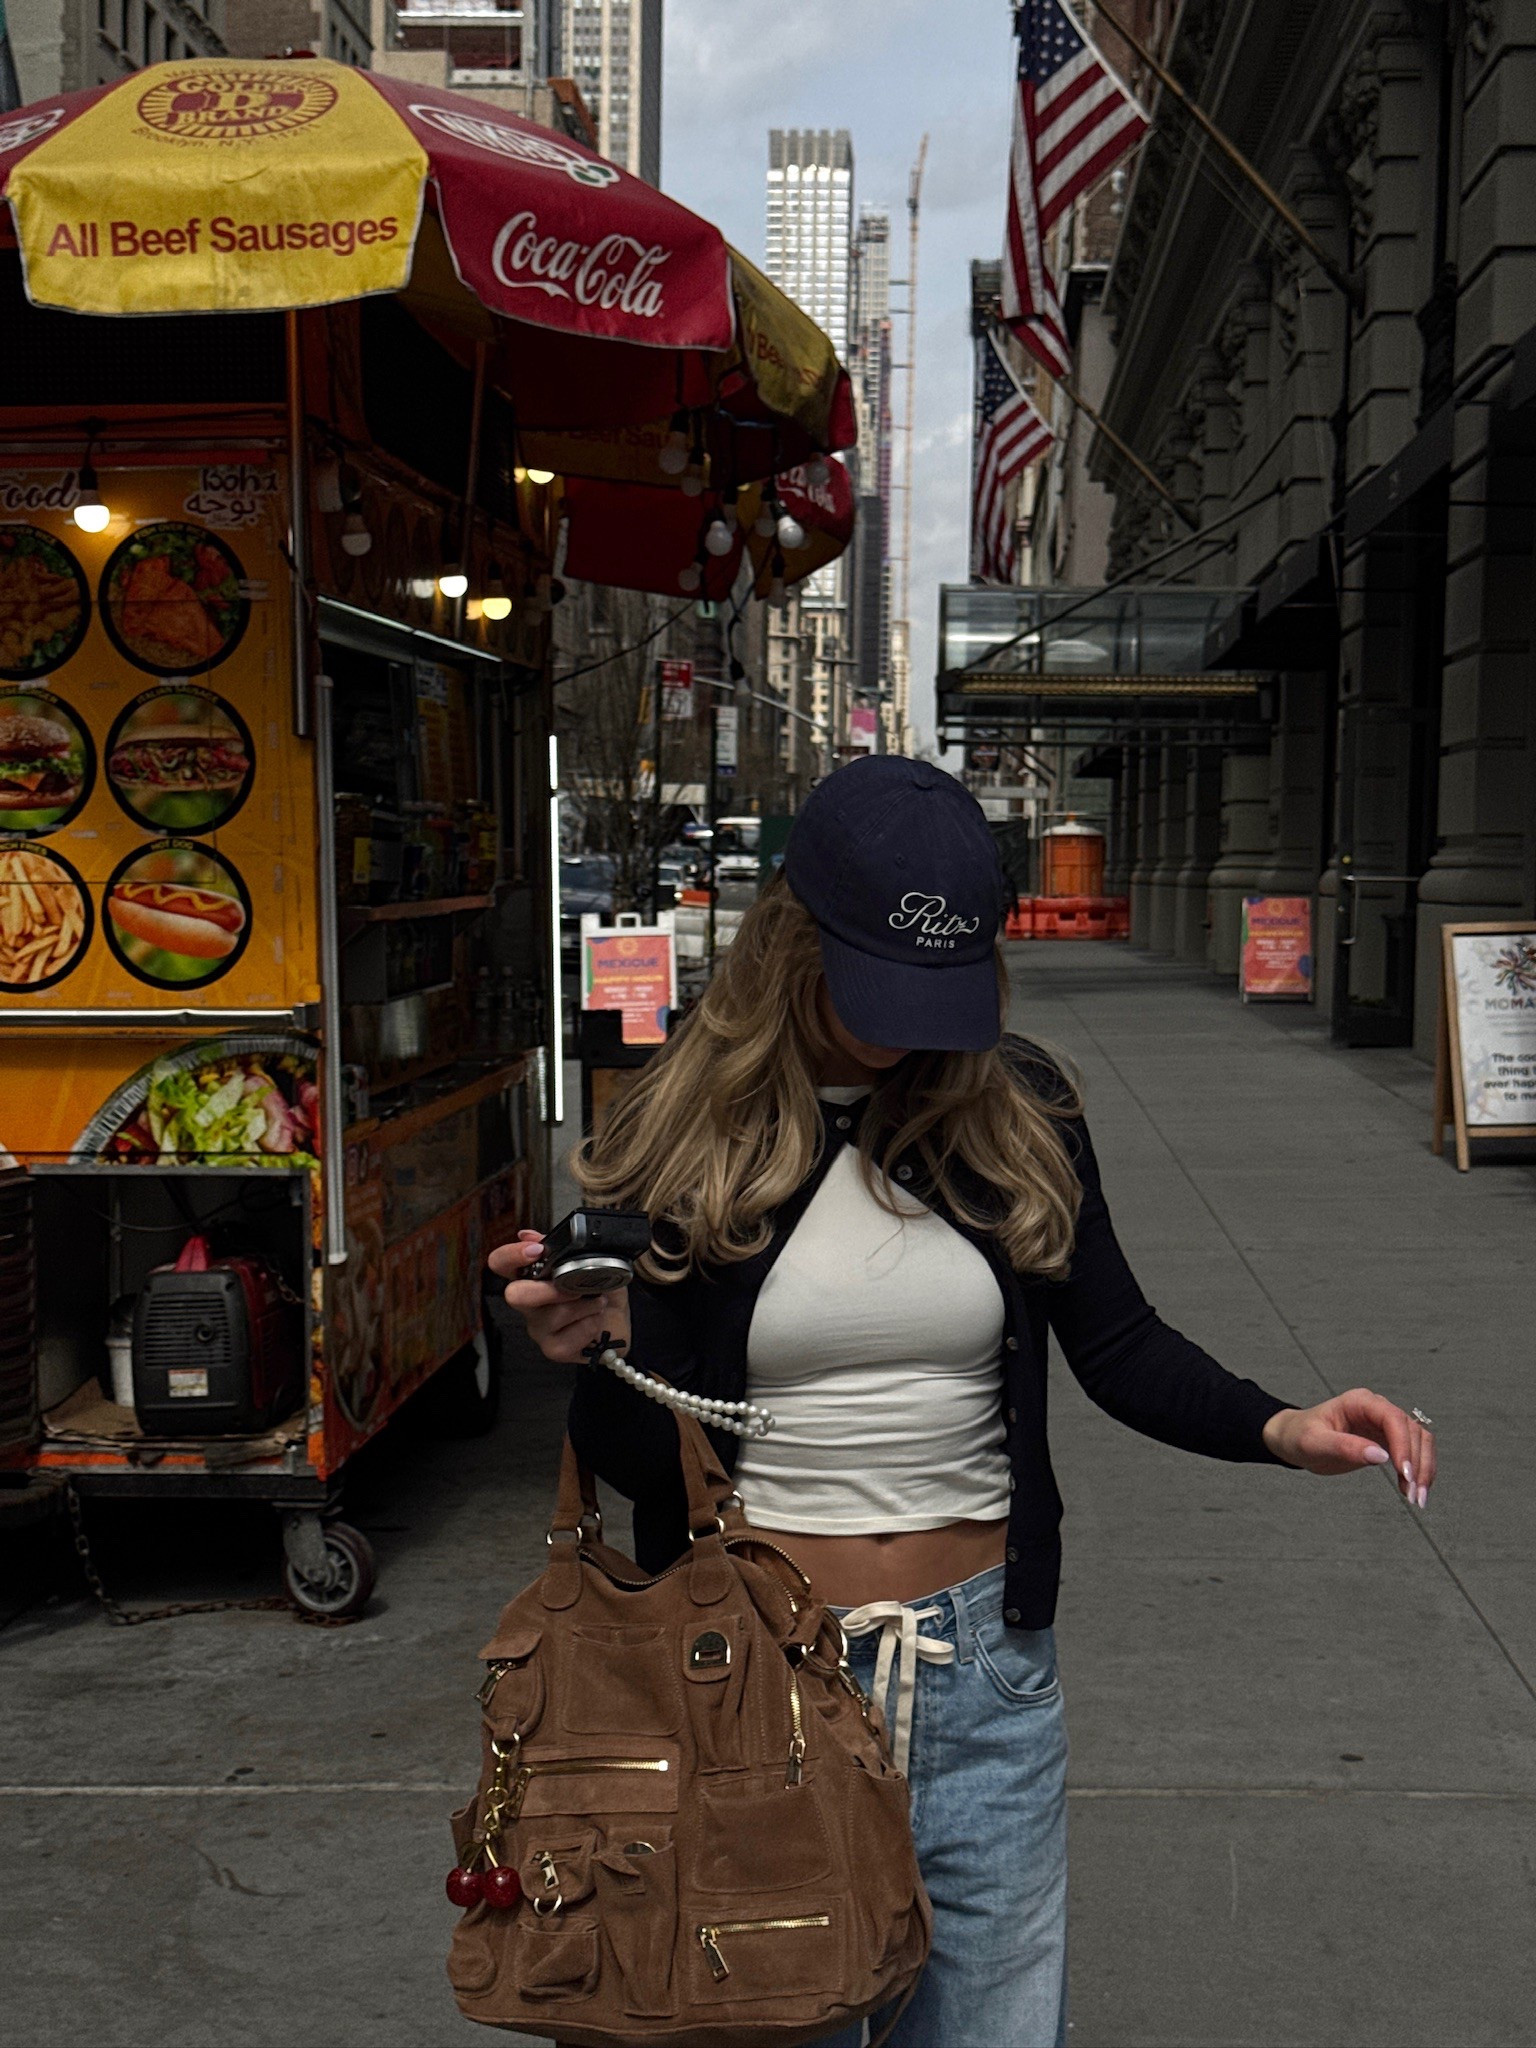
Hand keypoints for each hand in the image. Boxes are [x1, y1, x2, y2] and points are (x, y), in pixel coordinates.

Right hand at [487, 1229, 631, 1364]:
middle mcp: (529, 1302)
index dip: (511, 1255)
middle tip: (576, 1287)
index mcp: (532, 1275)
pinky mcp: (553, 1349)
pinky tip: (596, 1321)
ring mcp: (539, 1327)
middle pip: (514, 1295)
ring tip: (599, 1302)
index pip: (501, 1263)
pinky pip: (568, 1337)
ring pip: (552, 1315)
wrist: (621, 1320)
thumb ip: (561, 1246)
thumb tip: (529, 1234)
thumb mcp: (590, 1259)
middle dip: (547, 1289)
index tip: (536, 1250)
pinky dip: (590, 1325)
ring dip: (585, 1305)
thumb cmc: (601, 1289)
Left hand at [1262, 1387, 1436, 1506]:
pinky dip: (1418, 1470)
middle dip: (1418, 1463)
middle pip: (1413, 1431)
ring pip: (1419, 1441)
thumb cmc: (1300, 1437)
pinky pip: (1413, 1451)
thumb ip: (1345, 1447)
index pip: (1393, 1419)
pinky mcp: (1387, 1439)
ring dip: (1423, 1468)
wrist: (1294, 1440)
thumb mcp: (1314, 1443)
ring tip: (1416, 1497)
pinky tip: (1411, 1490)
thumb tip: (1381, 1456)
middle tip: (1415, 1495)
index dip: (1404, 1445)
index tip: (1405, 1474)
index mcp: (1359, 1402)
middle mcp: (1376, 1409)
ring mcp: (1384, 1423)